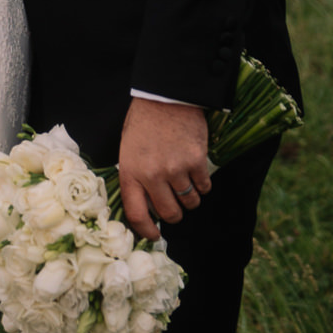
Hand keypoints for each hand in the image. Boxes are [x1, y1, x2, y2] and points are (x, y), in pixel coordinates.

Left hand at [117, 98, 212, 242]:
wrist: (164, 96)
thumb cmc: (143, 123)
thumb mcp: (128, 151)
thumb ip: (135, 178)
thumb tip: (147, 208)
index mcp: (131, 172)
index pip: (137, 214)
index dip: (146, 231)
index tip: (154, 235)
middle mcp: (152, 175)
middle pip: (170, 213)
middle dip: (174, 213)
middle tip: (175, 203)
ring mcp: (176, 169)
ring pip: (190, 202)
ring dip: (190, 197)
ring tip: (185, 183)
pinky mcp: (196, 161)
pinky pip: (204, 187)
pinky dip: (203, 184)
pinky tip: (196, 171)